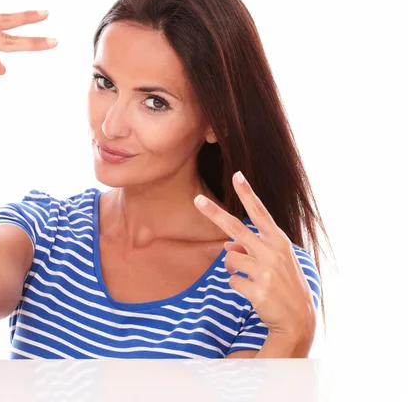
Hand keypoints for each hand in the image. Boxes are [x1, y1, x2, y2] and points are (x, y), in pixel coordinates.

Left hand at [193, 171, 316, 344]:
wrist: (298, 320)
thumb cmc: (286, 285)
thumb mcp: (276, 262)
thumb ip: (253, 248)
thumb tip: (227, 246)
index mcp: (279, 242)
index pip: (260, 213)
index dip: (248, 194)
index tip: (237, 175)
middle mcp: (273, 252)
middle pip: (236, 228)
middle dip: (214, 213)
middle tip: (197, 199)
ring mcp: (266, 271)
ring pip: (229, 259)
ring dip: (233, 268)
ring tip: (251, 279)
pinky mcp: (258, 290)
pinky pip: (232, 281)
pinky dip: (238, 286)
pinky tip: (254, 293)